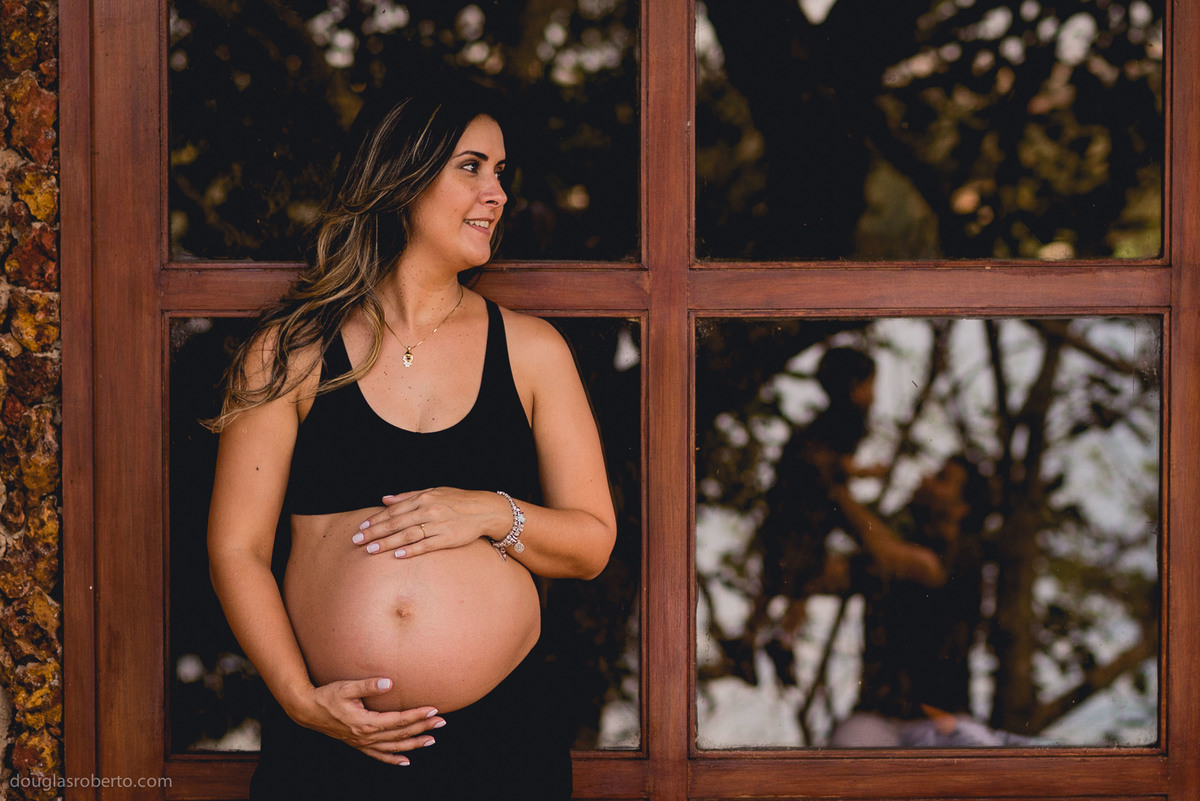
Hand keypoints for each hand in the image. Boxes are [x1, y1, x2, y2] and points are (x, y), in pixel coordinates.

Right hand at [296, 677, 444, 764]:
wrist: (307, 711)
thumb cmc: (327, 696)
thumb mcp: (346, 687)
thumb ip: (368, 685)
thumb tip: (389, 682)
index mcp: (366, 722)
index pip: (398, 720)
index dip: (417, 715)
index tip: (433, 709)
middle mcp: (366, 736)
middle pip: (400, 733)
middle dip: (422, 727)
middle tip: (442, 722)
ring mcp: (362, 743)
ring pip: (393, 747)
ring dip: (413, 744)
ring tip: (432, 740)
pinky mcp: (358, 744)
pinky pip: (379, 755)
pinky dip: (393, 759)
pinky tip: (405, 761)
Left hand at [353, 487, 507, 558]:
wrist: (484, 509)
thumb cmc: (456, 500)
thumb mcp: (433, 492)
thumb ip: (408, 496)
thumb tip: (385, 499)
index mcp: (423, 498)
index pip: (394, 510)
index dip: (376, 519)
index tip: (361, 527)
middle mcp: (429, 510)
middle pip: (396, 523)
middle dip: (374, 532)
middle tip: (357, 541)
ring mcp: (438, 524)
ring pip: (407, 534)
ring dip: (387, 543)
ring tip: (371, 550)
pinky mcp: (447, 538)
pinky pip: (426, 545)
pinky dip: (411, 550)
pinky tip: (398, 555)